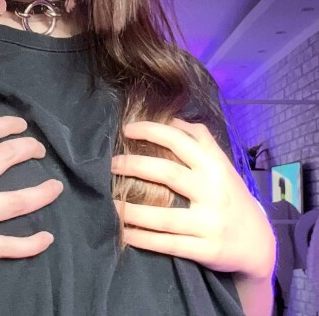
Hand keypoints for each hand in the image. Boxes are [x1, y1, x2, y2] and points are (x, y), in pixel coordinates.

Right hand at [0, 101, 62, 284]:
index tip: (21, 125)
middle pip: (5, 158)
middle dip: (29, 149)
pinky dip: (28, 243)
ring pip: (14, 201)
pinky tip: (46, 237)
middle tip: (39, 149)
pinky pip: (3, 245)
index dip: (8, 125)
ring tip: (56, 186)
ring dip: (41, 192)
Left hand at [111, 118, 275, 280]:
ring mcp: (210, 222)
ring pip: (164, 216)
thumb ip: (200, 139)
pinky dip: (144, 239)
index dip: (152, 131)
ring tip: (109, 203)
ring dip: (132, 211)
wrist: (258, 242)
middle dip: (134, 166)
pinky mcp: (206, 250)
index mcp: (214, 166)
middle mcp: (213, 191)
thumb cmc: (230, 195)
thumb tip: (170, 117)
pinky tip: (124, 233)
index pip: (179, 141)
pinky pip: (169, 244)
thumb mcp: (221, 164)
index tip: (126, 129)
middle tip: (111, 164)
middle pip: (168, 173)